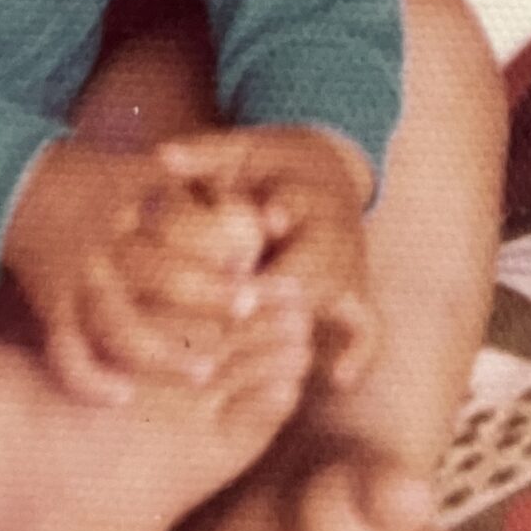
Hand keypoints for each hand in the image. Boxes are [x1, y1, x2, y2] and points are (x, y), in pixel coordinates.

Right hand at [1, 138, 283, 404]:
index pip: (187, 222)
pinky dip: (88, 378)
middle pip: (163, 274)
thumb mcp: (154, 171)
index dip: (224, 244)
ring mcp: (81, 279)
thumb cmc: (111, 184)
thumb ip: (208, 190)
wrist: (25, 188)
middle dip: (208, 295)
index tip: (259, 262)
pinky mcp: (54, 308)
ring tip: (203, 373)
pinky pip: (66, 351)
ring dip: (160, 352)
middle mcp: (111, 243)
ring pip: (118, 325)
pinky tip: (122, 397)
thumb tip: (272, 220)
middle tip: (248, 310)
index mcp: (139, 203)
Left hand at [159, 126, 377, 390]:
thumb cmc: (269, 167)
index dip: (282, 216)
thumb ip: (204, 155)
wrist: (328, 172)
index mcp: (304, 190)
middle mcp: (332, 229)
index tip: (258, 233)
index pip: (296, 205)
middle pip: (319, 259)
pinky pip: (369, 328)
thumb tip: (161, 155)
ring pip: (341, 294)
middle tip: (245, 308)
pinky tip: (337, 379)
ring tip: (265, 351)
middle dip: (286, 283)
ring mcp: (348, 264)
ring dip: (309, 321)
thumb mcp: (242, 151)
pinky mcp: (356, 293)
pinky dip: (360, 353)